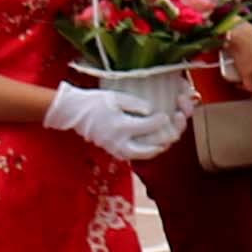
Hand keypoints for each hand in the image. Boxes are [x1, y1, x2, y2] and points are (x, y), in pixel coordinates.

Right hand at [44, 78, 184, 162]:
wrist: (74, 113)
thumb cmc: (95, 102)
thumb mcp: (115, 97)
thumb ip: (135, 104)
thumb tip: (152, 110)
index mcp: (120, 127)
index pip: (150, 126)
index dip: (163, 119)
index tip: (170, 111)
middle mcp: (120, 142)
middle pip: (154, 147)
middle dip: (170, 135)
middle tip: (176, 122)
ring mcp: (118, 149)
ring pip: (148, 154)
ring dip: (162, 144)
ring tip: (171, 132)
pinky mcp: (116, 152)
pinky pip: (138, 155)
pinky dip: (151, 149)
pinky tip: (158, 140)